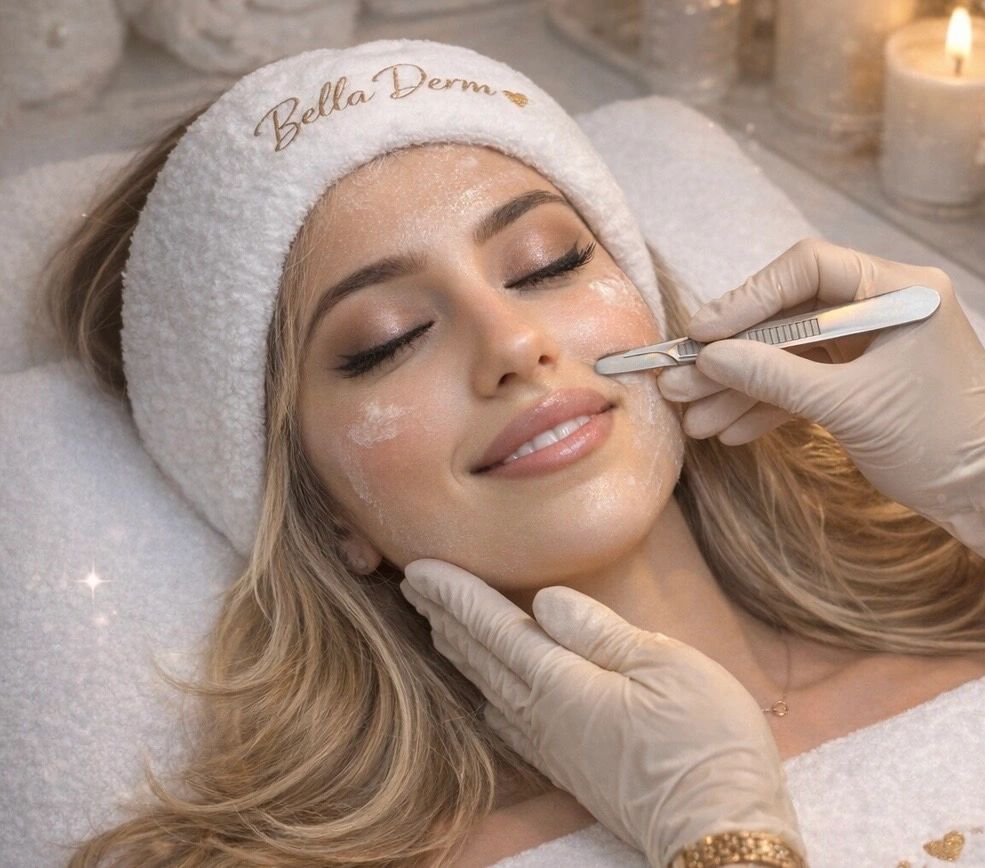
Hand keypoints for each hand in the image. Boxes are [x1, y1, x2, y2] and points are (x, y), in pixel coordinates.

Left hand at [399, 559, 805, 867]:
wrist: (717, 832)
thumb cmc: (703, 741)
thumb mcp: (664, 666)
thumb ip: (599, 632)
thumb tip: (544, 603)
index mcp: (560, 682)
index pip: (491, 626)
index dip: (454, 594)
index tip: (418, 568)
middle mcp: (541, 715)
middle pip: (478, 655)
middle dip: (442, 616)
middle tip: (411, 585)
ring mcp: (551, 744)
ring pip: (486, 686)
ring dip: (456, 650)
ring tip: (435, 624)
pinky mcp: (566, 766)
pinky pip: (504, 718)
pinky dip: (482, 690)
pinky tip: (484, 690)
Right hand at [659, 238, 984, 553]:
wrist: (983, 495)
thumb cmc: (939, 440)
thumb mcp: (849, 405)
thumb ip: (775, 376)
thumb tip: (708, 356)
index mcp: (897, 290)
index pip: (806, 269)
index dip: (747, 298)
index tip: (703, 333)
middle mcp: (878, 308)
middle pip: (785, 316)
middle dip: (731, 355)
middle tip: (679, 378)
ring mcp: (864, 346)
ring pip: (785, 355)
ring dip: (737, 387)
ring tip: (692, 416)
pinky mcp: (854, 381)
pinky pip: (798, 384)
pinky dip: (763, 406)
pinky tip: (727, 430)